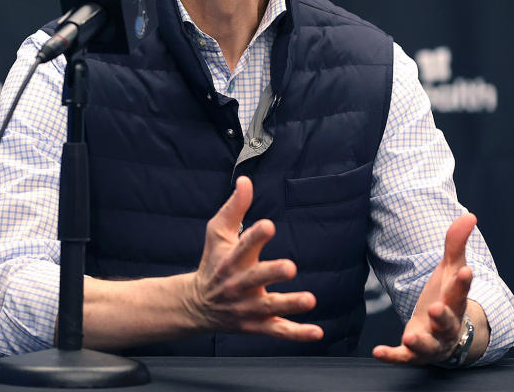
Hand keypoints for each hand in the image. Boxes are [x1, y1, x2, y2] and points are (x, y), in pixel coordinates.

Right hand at [184, 176, 323, 341]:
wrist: (196, 306)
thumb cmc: (213, 263)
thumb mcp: (217, 233)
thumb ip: (234, 207)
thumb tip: (246, 180)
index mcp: (231, 259)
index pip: (242, 245)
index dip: (255, 236)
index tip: (268, 225)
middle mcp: (239, 284)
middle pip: (256, 278)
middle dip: (272, 273)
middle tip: (290, 267)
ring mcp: (248, 307)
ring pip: (270, 308)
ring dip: (290, 304)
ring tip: (309, 300)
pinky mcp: (257, 325)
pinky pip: (278, 331)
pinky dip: (297, 334)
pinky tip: (317, 332)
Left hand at [373, 213, 477, 364]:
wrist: (446, 335)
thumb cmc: (447, 297)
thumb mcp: (450, 270)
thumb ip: (455, 245)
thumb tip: (469, 215)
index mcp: (456, 302)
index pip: (461, 291)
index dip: (463, 282)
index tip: (466, 271)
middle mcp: (447, 325)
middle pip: (448, 322)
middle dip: (443, 316)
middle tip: (436, 308)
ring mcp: (431, 341)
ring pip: (429, 345)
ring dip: (421, 342)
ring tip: (412, 337)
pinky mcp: (414, 353)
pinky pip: (403, 357)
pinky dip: (392, 356)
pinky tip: (377, 351)